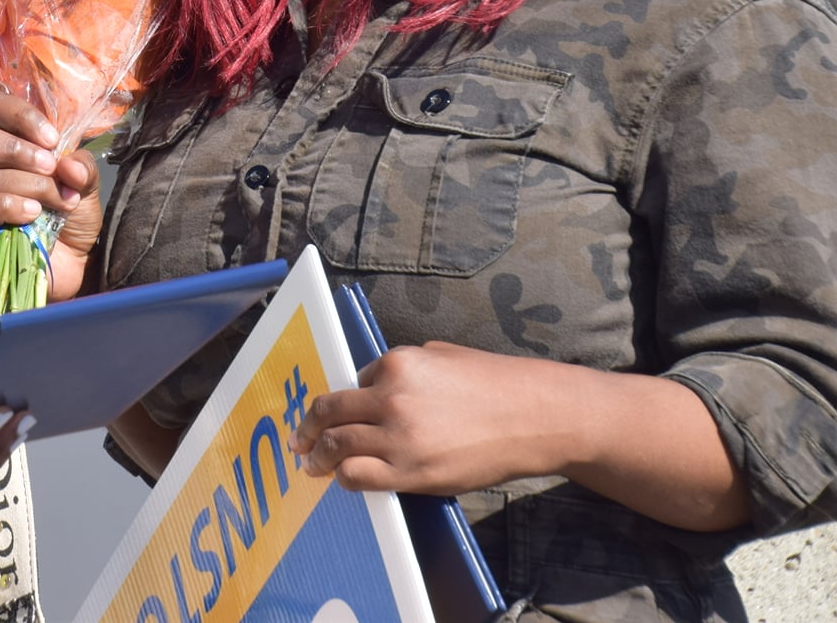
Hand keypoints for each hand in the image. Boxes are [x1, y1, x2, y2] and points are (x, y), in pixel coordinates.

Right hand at [0, 91, 101, 301]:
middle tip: (49, 166)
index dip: (19, 117)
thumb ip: (81, 167)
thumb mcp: (85, 185)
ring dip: (24, 184)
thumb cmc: (71, 215)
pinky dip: (8, 205)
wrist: (72, 264)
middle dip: (13, 150)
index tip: (52, 139)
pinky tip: (34, 214)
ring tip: (56, 199)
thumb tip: (68, 163)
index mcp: (3, 139)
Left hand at [291, 342, 567, 496]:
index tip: (330, 415)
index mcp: (396, 363)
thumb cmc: (495, 383)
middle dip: (309, 427)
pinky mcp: (412, 471)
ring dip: (318, 456)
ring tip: (312, 464)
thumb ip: (404, 370)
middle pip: (330, 411)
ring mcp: (399, 436)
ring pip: (337, 445)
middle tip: (300, 440)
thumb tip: (374, 385)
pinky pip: (358, 475)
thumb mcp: (441, 357)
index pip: (352, 381)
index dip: (344, 401)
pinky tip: (343, 478)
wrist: (536, 417)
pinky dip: (344, 477)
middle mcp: (391, 396)